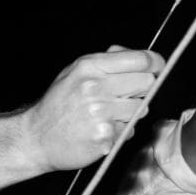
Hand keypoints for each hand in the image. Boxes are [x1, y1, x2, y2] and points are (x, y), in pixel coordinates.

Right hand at [24, 48, 164, 170]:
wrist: (37, 136)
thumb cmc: (59, 103)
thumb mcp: (76, 72)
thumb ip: (107, 61)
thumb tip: (140, 57)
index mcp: (89, 67)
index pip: (140, 59)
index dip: (156, 63)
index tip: (158, 67)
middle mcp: (95, 87)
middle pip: (147, 82)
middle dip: (141, 89)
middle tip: (124, 95)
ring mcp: (101, 112)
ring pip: (142, 107)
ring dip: (131, 112)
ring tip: (106, 114)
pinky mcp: (106, 135)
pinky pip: (130, 129)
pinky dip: (121, 130)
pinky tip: (101, 128)